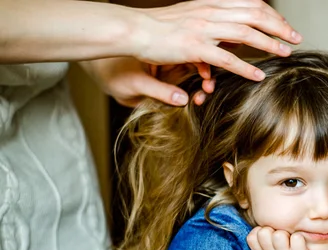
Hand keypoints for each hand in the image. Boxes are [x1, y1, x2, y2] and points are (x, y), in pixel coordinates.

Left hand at [80, 57, 208, 106]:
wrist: (99, 76)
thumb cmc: (111, 72)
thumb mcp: (137, 83)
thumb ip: (160, 92)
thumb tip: (183, 100)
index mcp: (165, 50)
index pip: (192, 53)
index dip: (204, 65)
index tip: (207, 79)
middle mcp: (170, 58)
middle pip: (198, 65)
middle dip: (207, 78)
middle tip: (208, 89)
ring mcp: (170, 71)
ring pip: (194, 78)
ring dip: (201, 88)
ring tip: (201, 99)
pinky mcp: (168, 84)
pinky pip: (187, 88)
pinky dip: (193, 94)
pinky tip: (196, 101)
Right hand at [135, 0, 301, 80]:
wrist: (135, 30)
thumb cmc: (162, 28)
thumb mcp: (193, 18)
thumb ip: (216, 24)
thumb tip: (235, 36)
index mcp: (212, 3)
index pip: (250, 4)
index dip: (272, 15)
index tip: (285, 27)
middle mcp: (211, 12)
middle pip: (254, 15)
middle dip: (279, 26)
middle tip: (296, 38)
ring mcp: (204, 29)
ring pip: (245, 34)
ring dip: (269, 44)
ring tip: (285, 53)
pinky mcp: (195, 47)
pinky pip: (226, 59)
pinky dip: (245, 67)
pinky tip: (259, 75)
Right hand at [247, 227, 326, 249]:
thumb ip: (265, 243)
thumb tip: (261, 221)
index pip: (251, 237)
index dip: (259, 231)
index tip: (270, 235)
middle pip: (263, 233)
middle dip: (273, 230)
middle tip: (282, 236)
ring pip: (279, 235)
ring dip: (286, 233)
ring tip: (291, 239)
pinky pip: (296, 238)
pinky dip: (300, 237)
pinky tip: (302, 243)